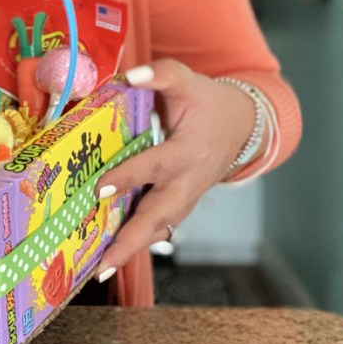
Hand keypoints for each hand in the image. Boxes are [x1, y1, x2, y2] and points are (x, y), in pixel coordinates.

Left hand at [93, 58, 256, 281]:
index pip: (155, 166)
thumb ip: (161, 74)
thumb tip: (131, 74)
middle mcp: (188, 181)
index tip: (100, 188)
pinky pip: (159, 229)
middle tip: (104, 261)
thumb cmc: (208, 102)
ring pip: (159, 229)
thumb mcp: (187, 80)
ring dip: (131, 250)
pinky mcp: (181, 207)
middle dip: (131, 240)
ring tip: (101, 269)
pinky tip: (110, 257)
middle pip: (159, 215)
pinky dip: (136, 244)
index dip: (129, 177)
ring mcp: (186, 199)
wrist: (241, 126)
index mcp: (188, 150)